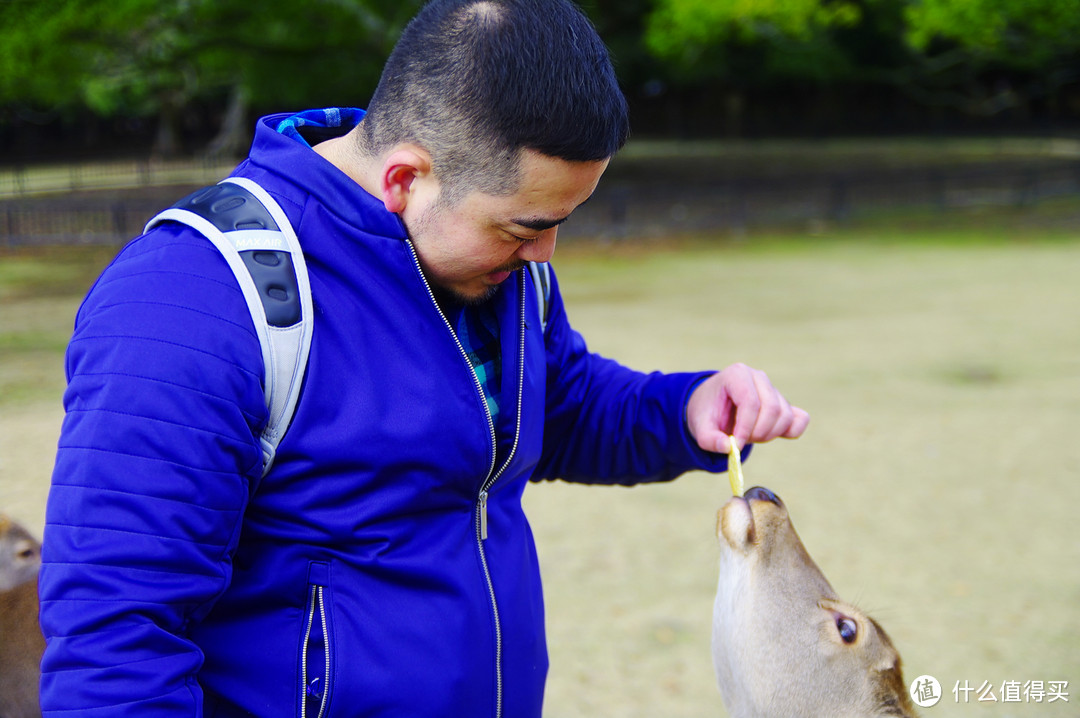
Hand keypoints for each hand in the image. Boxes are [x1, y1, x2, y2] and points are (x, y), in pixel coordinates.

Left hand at [686, 363, 808, 453]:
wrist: (712, 407)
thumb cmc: (706, 413)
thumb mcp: (699, 427)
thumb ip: (710, 439)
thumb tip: (729, 448)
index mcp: (736, 374)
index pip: (750, 401)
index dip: (745, 427)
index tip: (735, 444)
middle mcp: (758, 377)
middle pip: (772, 408)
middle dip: (758, 432)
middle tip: (741, 442)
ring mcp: (773, 389)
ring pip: (785, 416)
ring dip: (769, 434)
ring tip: (749, 436)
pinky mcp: (784, 404)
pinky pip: (800, 419)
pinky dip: (790, 432)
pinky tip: (772, 435)